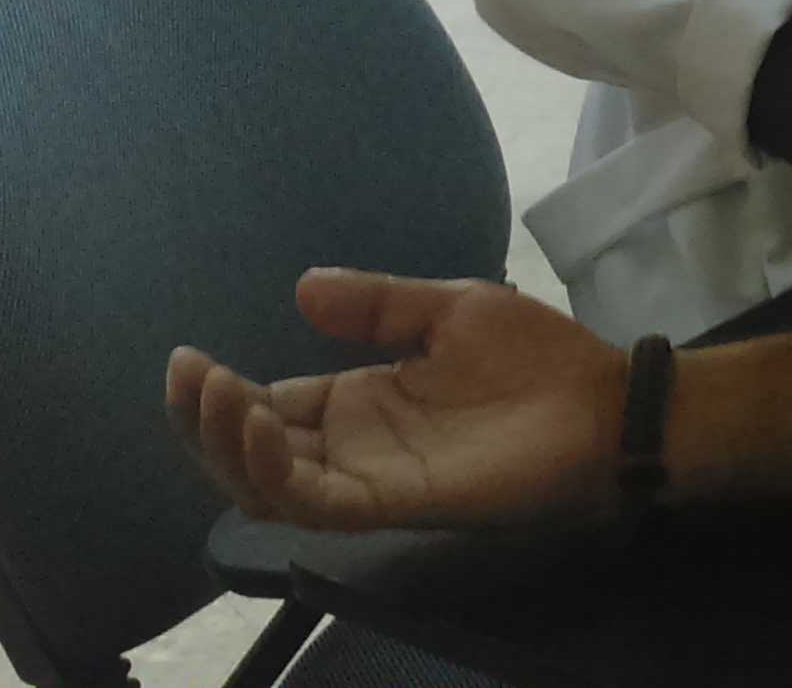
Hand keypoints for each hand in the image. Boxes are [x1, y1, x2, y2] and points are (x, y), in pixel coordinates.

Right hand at [167, 270, 623, 531]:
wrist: (605, 401)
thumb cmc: (537, 358)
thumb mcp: (450, 308)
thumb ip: (378, 303)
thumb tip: (302, 286)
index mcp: (360, 403)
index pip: (269, 409)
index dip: (222, 393)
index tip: (190, 358)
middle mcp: (354, 447)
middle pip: (252, 454)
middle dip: (205, 421)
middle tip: (186, 375)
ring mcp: (371, 478)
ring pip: (270, 487)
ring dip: (228, 446)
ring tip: (217, 394)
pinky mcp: (396, 502)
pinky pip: (318, 505)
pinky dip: (277, 473)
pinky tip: (263, 427)